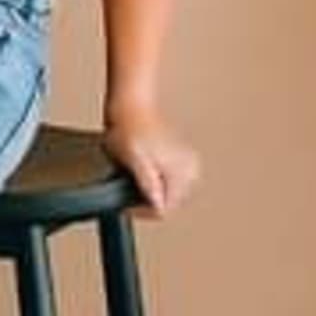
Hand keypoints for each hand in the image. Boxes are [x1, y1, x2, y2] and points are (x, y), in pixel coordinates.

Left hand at [102, 103, 199, 218]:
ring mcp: (187, 164)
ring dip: (152, 191)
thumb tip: (158, 205)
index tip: (125, 201)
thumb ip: (148, 183)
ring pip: (168, 195)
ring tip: (135, 175)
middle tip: (128, 185)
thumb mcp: (133, 159)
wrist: (132, 104)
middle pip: (168, 204)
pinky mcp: (182, 159)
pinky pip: (169, 182)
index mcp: (182, 169)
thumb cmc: (129, 126)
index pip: (164, 210)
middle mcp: (190, 168)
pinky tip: (144, 169)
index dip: (140, 209)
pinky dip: (156, 181)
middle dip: (147, 199)